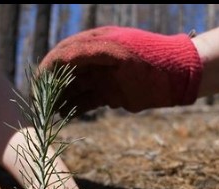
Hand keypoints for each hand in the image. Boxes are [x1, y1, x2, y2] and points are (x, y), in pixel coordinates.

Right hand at [39, 26, 202, 114]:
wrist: (181, 77)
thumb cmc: (152, 60)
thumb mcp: (118, 53)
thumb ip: (88, 52)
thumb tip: (58, 57)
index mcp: (97, 43)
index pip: (64, 54)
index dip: (48, 68)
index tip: (37, 83)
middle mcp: (97, 59)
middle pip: (66, 72)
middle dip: (52, 87)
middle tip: (40, 103)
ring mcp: (104, 76)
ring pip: (75, 87)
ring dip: (62, 99)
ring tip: (51, 113)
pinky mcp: (112, 92)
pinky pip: (88, 99)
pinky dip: (77, 107)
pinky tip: (66, 115)